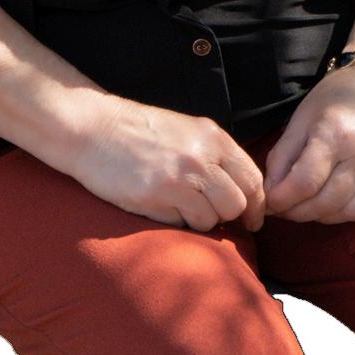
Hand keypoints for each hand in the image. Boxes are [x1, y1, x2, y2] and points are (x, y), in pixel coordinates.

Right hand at [71, 95, 267, 233]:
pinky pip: (180, 225)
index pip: (253, 179)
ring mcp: (178, 179)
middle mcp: (200, 158)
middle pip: (236, 205)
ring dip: (199, 220)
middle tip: (214, 217)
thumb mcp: (189, 132)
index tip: (253, 218)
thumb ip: (216, 157)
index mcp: (213, 138)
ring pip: (210, 220)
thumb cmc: (144, 132)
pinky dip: (174, 221)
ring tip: (179, 204)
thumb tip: (244, 193)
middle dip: (228, 216)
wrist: (96, 129)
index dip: (257, 205)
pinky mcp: (154, 198)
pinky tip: (159, 204)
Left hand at [262, 63, 354, 223]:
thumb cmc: (336, 97)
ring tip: (307, 206)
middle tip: (284, 208)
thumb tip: (271, 192)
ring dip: (321, 216)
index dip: (282, 199)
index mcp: (336, 134)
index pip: (305, 183)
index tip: (270, 202)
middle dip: (297, 212)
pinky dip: (348, 214)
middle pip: (325, 203)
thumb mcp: (302, 118)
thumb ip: (282, 156)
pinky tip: (335, 204)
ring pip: (347, 213)